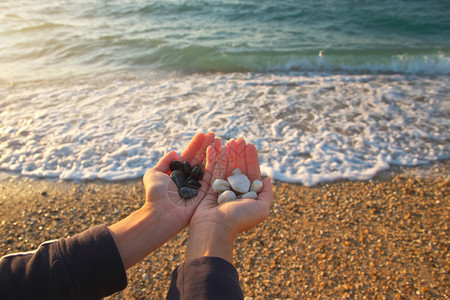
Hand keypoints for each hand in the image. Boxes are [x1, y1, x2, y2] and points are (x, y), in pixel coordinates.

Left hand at [109, 132, 220, 268]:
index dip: (196, 145)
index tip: (203, 134)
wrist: (162, 213)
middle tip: (214, 134)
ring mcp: (199, 185)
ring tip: (219, 139)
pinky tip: (219, 150)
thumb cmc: (156, 194)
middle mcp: (190, 178)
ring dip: (214, 151)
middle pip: (201, 158)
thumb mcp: (154, 174)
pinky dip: (216, 162)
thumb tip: (174, 152)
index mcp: (179, 173)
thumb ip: (164, 162)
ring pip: (209, 164)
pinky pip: (213, 174)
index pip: (189, 155)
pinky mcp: (207, 192)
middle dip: (207, 146)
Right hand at [187, 138, 272, 262]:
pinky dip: (216, 158)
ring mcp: (222, 189)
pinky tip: (218, 147)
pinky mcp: (209, 188)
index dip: (251, 159)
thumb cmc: (238, 220)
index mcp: (248, 196)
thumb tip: (269, 179)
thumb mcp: (261, 209)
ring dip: (228, 153)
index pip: (251, 173)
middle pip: (238, 167)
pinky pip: (213, 170)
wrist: (214, 229)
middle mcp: (235, 192)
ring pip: (226, 167)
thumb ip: (267, 194)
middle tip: (239, 139)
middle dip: (239, 153)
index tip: (250, 145)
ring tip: (229, 140)